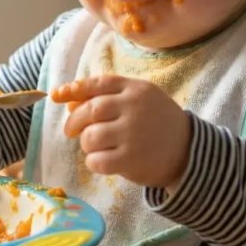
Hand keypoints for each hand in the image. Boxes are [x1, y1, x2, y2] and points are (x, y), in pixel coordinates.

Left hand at [51, 75, 190, 189]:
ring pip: (90, 137)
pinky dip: (93, 162)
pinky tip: (102, 161)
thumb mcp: (139, 101)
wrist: (189, 151)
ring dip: (86, 143)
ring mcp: (133, 134)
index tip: (56, 96)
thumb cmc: (157, 123)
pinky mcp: (131, 160)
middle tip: (71, 131)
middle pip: (90, 110)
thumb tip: (68, 102)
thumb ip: (108, 96)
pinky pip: (97, 160)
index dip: (74, 89)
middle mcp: (134, 108)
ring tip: (96, 147)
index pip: (99, 83)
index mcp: (136, 89)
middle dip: (75, 121)